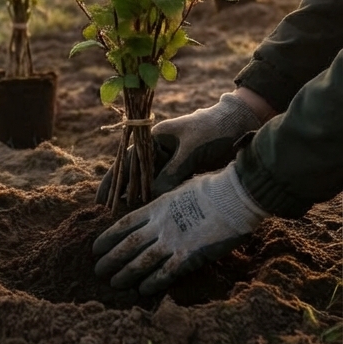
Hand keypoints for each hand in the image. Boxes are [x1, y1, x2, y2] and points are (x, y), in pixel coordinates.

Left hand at [93, 163, 267, 294]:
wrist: (233, 195)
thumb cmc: (212, 189)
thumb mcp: (179, 190)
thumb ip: (166, 202)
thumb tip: (158, 208)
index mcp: (156, 207)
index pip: (124, 224)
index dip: (108, 237)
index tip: (96, 247)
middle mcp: (159, 224)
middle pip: (128, 245)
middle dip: (111, 259)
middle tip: (97, 270)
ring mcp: (173, 240)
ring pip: (142, 260)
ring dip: (126, 274)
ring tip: (113, 283)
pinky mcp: (189, 255)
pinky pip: (166, 272)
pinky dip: (152, 282)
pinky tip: (142, 291)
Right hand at [95, 91, 261, 205]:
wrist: (242, 125)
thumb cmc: (213, 130)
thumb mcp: (191, 150)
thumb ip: (173, 171)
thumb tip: (154, 195)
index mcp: (153, 138)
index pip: (128, 161)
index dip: (114, 181)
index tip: (102, 200)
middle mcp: (159, 150)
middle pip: (135, 174)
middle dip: (122, 193)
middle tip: (107, 214)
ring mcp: (172, 161)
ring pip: (151, 183)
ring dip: (140, 198)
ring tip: (126, 218)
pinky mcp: (186, 171)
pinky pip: (168, 187)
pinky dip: (160, 199)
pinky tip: (153, 213)